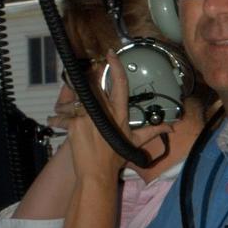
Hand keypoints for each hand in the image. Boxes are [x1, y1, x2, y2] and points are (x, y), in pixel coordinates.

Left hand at [65, 53, 172, 177]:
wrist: (97, 174)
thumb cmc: (115, 158)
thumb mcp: (136, 142)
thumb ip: (153, 131)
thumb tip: (172, 127)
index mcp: (119, 113)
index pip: (120, 85)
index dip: (116, 67)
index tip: (111, 53)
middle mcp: (104, 112)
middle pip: (92, 87)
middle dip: (82, 82)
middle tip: (75, 79)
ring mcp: (88, 118)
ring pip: (74, 100)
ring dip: (66, 103)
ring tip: (63, 110)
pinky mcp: (74, 125)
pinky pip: (62, 115)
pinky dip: (57, 118)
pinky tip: (54, 120)